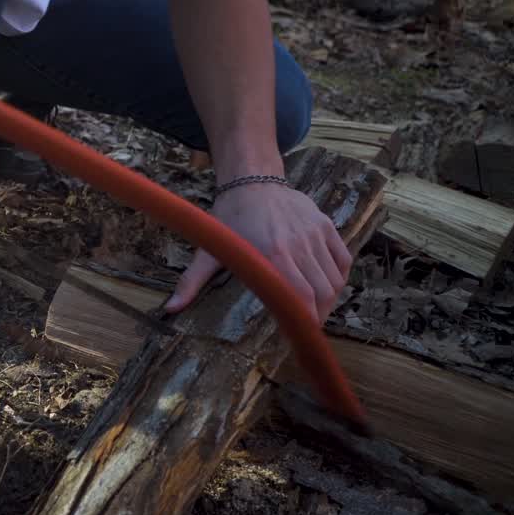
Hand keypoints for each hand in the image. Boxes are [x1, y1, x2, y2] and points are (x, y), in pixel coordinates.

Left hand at [164, 182, 352, 323]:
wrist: (252, 180)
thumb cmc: (229, 217)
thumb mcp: (209, 249)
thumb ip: (192, 281)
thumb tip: (170, 309)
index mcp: (272, 253)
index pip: (301, 297)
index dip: (305, 321)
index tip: (299, 334)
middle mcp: (298, 244)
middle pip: (322, 293)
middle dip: (317, 316)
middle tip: (306, 327)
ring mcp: (315, 234)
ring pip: (335, 279)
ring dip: (329, 299)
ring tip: (316, 310)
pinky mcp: (325, 225)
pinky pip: (343, 259)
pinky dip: (339, 277)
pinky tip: (327, 287)